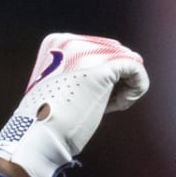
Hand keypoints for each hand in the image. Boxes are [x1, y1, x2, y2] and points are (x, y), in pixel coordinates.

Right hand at [0, 32, 148, 176]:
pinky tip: (125, 102)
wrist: (38, 135)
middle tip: (110, 102)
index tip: (98, 99)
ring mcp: (87, 54)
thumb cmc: (49, 122)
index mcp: (57, 43)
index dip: (105, 76)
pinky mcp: (103, 70)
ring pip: (128, 59)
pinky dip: (137, 86)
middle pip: (114, 53)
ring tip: (116, 103)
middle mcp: (71, 41)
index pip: (99, 50)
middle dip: (118, 80)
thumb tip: (118, 71)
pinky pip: (135, 69)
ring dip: (128, 85)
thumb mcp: (60, 90)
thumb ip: (81, 77)